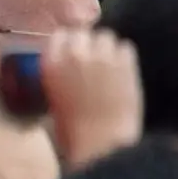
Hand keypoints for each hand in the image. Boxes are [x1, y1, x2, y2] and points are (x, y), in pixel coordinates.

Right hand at [41, 28, 142, 167]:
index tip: (73, 53)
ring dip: (107, 48)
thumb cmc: (74, 132)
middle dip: (88, 44)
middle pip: (83, 33)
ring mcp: (102, 57)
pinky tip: (123, 72)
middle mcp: (75, 54)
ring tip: (110, 65)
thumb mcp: (52, 100)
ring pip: (106, 36)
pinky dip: (125, 56)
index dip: (68, 44)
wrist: (103, 145)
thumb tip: (66, 68)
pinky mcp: (126, 65)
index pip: (60, 35)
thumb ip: (57, 77)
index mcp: (51, 64)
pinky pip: (126, 47)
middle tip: (93, 61)